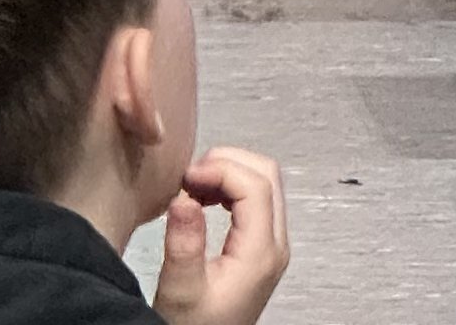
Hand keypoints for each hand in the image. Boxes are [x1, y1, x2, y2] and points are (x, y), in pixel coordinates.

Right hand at [154, 148, 289, 324]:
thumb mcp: (180, 292)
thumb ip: (183, 246)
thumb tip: (183, 198)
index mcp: (261, 254)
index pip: (256, 185)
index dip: (221, 168)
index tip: (187, 175)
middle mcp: (274, 246)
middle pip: (267, 175)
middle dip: (227, 163)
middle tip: (191, 175)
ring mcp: (271, 246)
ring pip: (263, 182)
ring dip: (227, 172)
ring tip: (193, 187)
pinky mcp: (260, 247)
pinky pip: (255, 198)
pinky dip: (229, 187)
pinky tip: (202, 198)